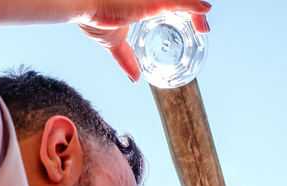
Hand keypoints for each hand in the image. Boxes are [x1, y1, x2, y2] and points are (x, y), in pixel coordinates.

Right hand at [75, 0, 211, 80]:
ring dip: (196, 13)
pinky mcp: (154, 0)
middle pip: (177, 3)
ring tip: (203, 27)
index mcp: (142, 3)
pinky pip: (181, 1)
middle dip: (193, 13)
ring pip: (181, 1)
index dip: (184, 11)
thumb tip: (133, 77)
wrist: (83, 6)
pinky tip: (204, 11)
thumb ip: (125, 57)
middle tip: (202, 27)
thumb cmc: (93, 16)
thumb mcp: (113, 41)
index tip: (195, 25)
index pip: (168, 5)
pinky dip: (194, 7)